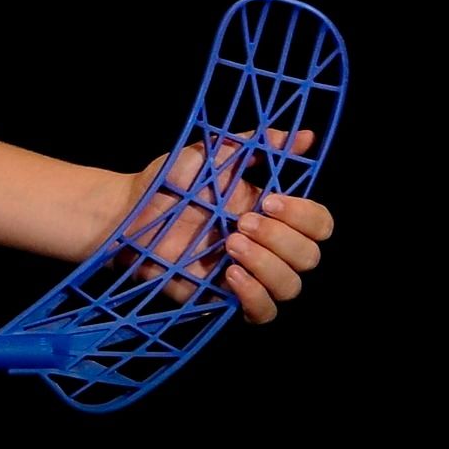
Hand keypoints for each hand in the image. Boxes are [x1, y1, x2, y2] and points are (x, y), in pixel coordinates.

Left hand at [119, 129, 332, 323]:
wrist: (129, 211)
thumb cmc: (170, 182)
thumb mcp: (214, 154)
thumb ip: (257, 145)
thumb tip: (304, 136)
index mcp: (273, 214)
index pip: (319, 225)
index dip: (304, 216)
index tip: (268, 200)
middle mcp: (268, 247)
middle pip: (309, 257)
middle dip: (280, 238)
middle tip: (241, 222)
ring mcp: (249, 276)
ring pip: (291, 286)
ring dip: (267, 265)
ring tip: (230, 245)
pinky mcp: (225, 300)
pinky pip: (262, 312)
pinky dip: (254, 296)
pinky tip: (229, 275)